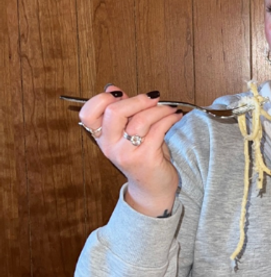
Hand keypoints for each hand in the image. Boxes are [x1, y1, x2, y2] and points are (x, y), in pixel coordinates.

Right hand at [77, 84, 182, 215]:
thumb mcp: (128, 133)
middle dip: (137, 100)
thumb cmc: (143, 157)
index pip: (87, 114)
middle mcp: (110, 146)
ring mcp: (127, 153)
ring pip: (140, 120)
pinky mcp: (146, 158)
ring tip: (169, 108)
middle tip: (153, 97)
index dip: (101, 99)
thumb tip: (113, 88)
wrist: (152, 189)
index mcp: (101, 138)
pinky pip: (158, 130)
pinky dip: (169, 118)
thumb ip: (122, 111)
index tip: (121, 94)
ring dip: (159, 109)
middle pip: (113, 112)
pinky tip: (176, 116)